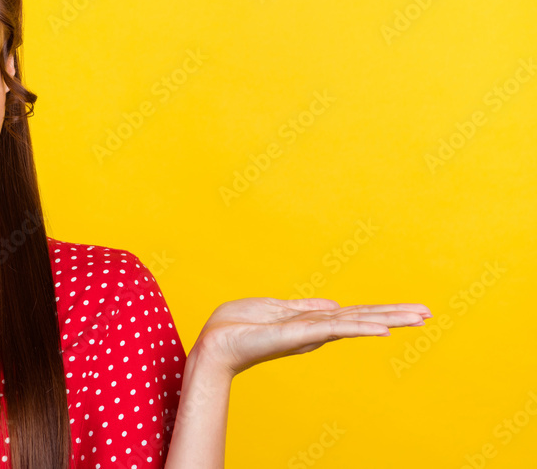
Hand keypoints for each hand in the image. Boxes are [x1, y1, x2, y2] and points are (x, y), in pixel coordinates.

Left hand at [190, 297, 430, 377]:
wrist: (215, 340)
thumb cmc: (240, 325)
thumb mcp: (277, 309)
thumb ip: (306, 308)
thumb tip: (334, 304)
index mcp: (313, 321)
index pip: (355, 314)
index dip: (383, 310)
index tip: (414, 310)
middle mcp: (316, 329)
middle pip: (362, 318)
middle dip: (395, 315)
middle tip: (429, 313)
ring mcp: (309, 333)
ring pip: (355, 323)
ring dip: (387, 319)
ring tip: (418, 318)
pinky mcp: (297, 335)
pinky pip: (332, 330)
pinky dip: (358, 328)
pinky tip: (382, 329)